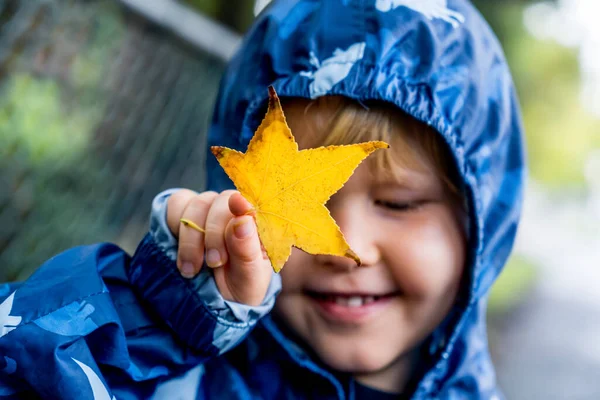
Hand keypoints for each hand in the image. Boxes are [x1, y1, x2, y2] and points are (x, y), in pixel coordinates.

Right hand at [166, 190, 271, 305]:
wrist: (212, 303)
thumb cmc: (239, 287)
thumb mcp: (248, 278)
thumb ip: (247, 250)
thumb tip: (242, 220)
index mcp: (258, 225)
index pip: (253, 204)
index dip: (244, 204)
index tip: (238, 205)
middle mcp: (234, 211)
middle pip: (223, 201)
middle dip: (215, 233)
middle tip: (214, 263)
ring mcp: (209, 209)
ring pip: (198, 204)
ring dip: (192, 237)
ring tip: (193, 269)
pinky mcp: (184, 212)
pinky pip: (176, 204)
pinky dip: (176, 227)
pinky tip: (182, 255)